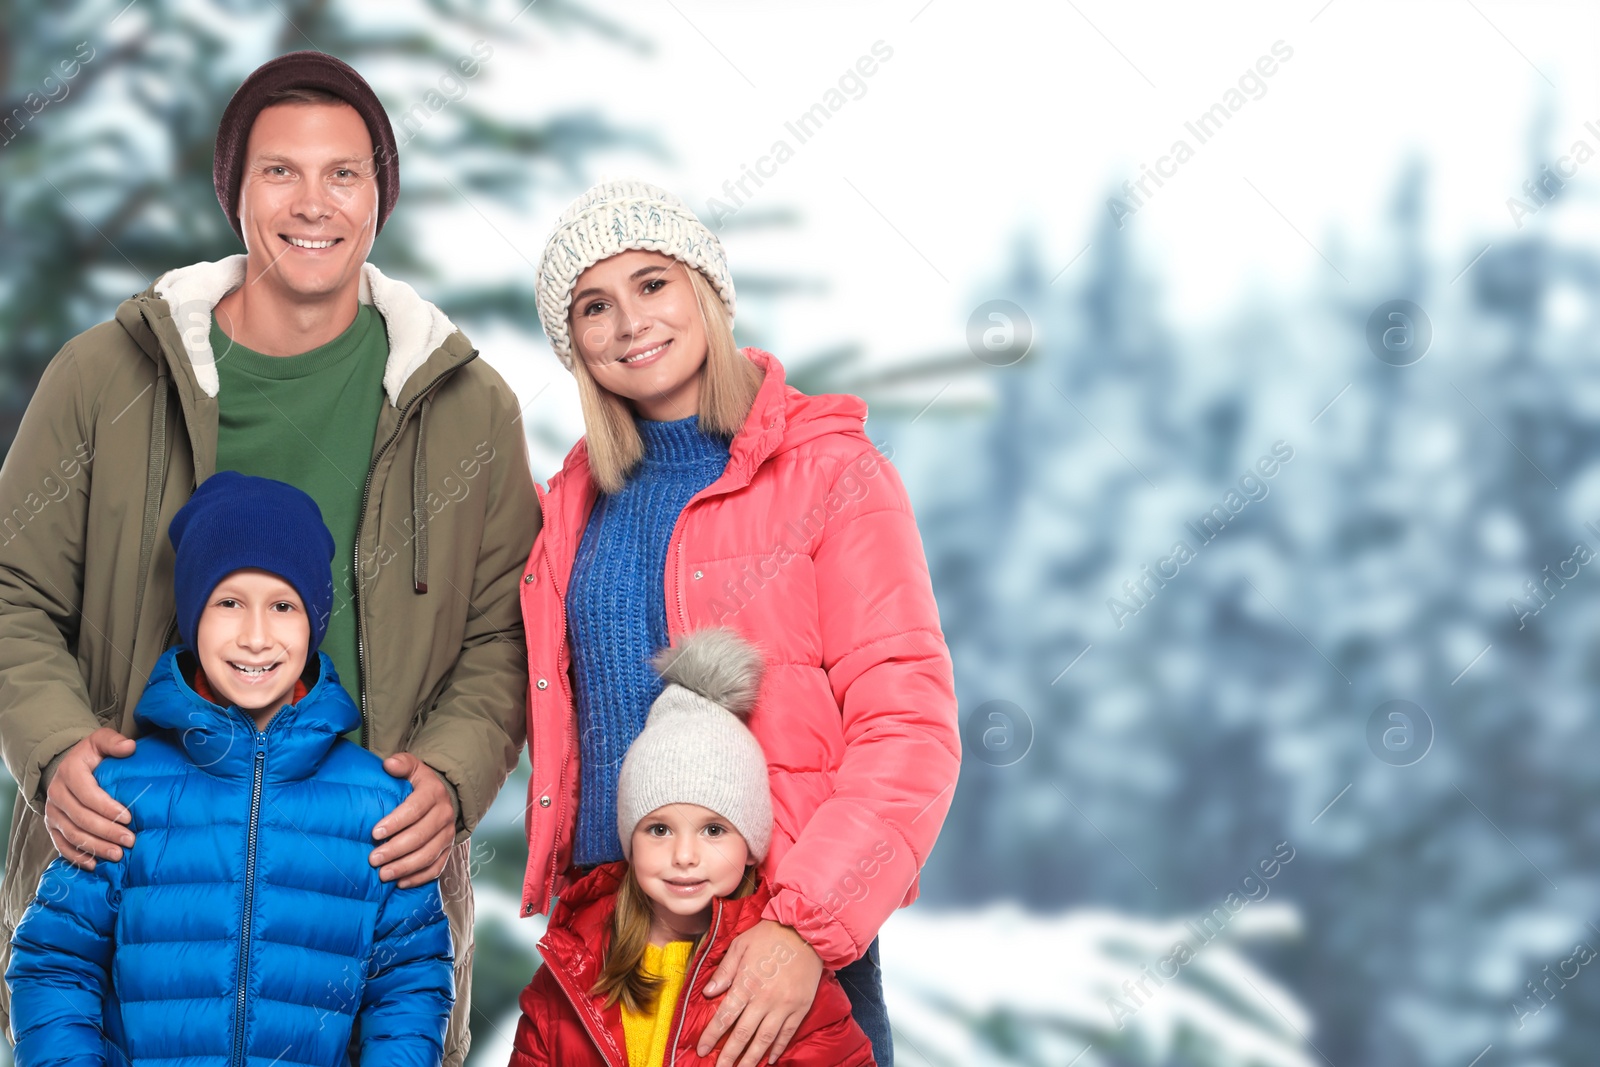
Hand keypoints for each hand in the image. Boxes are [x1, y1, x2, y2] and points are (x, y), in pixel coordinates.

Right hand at [44, 728, 136, 869]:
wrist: (69, 767)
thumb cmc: (92, 755)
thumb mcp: (101, 740)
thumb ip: (114, 742)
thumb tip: (129, 747)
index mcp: (70, 772)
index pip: (87, 793)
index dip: (107, 807)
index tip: (128, 818)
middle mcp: (57, 793)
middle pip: (80, 818)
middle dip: (106, 831)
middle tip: (130, 840)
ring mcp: (53, 812)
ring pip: (72, 834)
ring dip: (95, 847)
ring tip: (118, 855)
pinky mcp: (52, 826)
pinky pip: (61, 845)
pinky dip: (77, 857)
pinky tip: (94, 864)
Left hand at [371, 753, 454, 887]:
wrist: (445, 795)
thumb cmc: (419, 783)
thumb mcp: (413, 768)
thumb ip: (401, 764)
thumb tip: (388, 765)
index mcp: (434, 793)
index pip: (415, 809)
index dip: (395, 822)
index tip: (374, 833)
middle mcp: (445, 814)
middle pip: (421, 836)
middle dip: (395, 849)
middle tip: (373, 859)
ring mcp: (448, 834)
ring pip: (429, 854)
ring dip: (405, 867)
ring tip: (383, 874)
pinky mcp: (448, 849)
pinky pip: (436, 867)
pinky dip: (419, 878)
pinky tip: (401, 883)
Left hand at [697, 920, 822, 1066]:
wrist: (806, 931)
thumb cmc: (770, 936)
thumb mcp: (741, 945)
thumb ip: (725, 971)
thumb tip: (709, 993)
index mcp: (747, 984)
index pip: (725, 1017)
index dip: (711, 1036)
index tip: (702, 1050)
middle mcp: (764, 1000)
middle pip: (743, 1035)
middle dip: (729, 1056)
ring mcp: (784, 1006)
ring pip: (765, 1039)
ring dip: (751, 1058)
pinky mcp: (800, 1007)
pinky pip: (787, 1033)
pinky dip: (777, 1048)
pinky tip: (769, 1059)